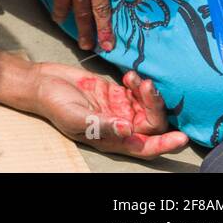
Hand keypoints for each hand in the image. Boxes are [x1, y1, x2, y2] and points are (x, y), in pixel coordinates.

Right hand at [30, 62, 189, 158]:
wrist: (41, 83)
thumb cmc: (54, 104)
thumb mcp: (75, 117)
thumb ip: (102, 124)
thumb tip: (129, 129)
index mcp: (112, 139)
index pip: (145, 146)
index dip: (164, 144)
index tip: (181, 137)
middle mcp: (120, 126)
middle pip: (151, 124)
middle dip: (155, 107)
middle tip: (147, 87)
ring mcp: (118, 109)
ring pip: (147, 107)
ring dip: (148, 94)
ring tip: (137, 79)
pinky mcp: (115, 93)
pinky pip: (137, 92)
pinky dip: (138, 84)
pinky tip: (130, 75)